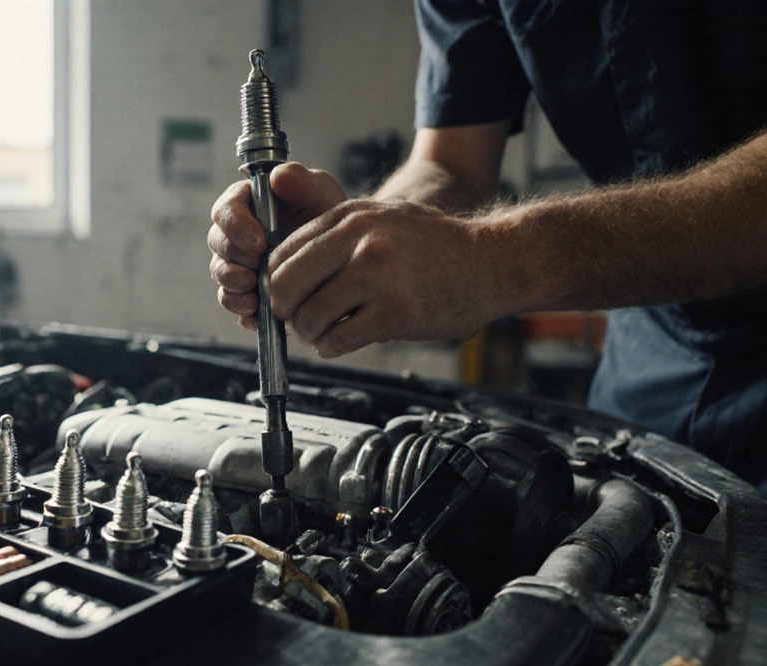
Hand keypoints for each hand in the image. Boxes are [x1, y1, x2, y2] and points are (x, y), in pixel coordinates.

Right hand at [208, 163, 346, 330]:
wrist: (342, 248)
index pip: (225, 211)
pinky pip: (234, 302)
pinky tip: (258, 314)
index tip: (259, 242)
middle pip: (218, 245)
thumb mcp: (317, 190)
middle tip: (258, 268)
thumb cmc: (325, 212)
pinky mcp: (246, 290)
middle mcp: (235, 234)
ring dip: (234, 287)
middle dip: (235, 259)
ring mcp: (239, 264)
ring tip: (254, 295)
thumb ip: (297, 179)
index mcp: (245, 204)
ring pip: (222, 276)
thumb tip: (277, 177)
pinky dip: (242, 310)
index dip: (235, 227)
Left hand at [266, 199, 499, 358]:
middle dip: (285, 312)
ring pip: (309, 317)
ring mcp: (377, 277)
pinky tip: (340, 342)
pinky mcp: (394, 312)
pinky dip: (331, 347)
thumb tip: (287, 271)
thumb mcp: (381, 220)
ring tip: (324, 333)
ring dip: (310, 334)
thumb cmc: (437, 246)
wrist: (491, 261)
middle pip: (286, 286)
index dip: (274, 284)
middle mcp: (359, 241)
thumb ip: (335, 239)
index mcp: (349, 217)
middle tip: (297, 321)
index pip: (281, 254)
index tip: (283, 298)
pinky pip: (339, 339)